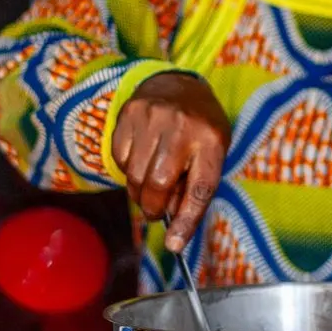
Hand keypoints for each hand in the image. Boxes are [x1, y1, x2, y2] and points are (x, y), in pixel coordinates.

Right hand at [110, 72, 230, 253]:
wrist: (178, 85)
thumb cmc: (200, 131)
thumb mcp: (211, 155)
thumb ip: (194, 189)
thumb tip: (173, 229)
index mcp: (211, 140)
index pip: (199, 189)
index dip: (186, 220)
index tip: (174, 245)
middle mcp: (182, 126)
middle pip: (158, 185)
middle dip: (154, 208)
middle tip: (156, 213)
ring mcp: (153, 116)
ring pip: (135, 176)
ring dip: (139, 192)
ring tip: (150, 185)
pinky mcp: (129, 114)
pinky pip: (120, 159)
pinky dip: (128, 169)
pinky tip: (141, 159)